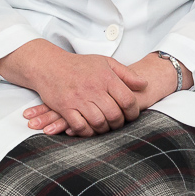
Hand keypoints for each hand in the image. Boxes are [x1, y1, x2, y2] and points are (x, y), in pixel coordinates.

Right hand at [0, 40, 147, 136]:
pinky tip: (90, 130)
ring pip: (99, 122)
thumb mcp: (106, 62)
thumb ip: (126, 74)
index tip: (132, 115)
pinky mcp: (65, 108)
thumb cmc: (80, 64)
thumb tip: (144, 84)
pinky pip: (80, 127)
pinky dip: (88, 132)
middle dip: (119, 123)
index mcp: (106, 77)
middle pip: (114, 114)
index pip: (127, 100)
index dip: (134, 111)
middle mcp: (94, 89)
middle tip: (119, 124)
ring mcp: (79, 99)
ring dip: (105, 129)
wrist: (50, 65)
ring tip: (106, 128)